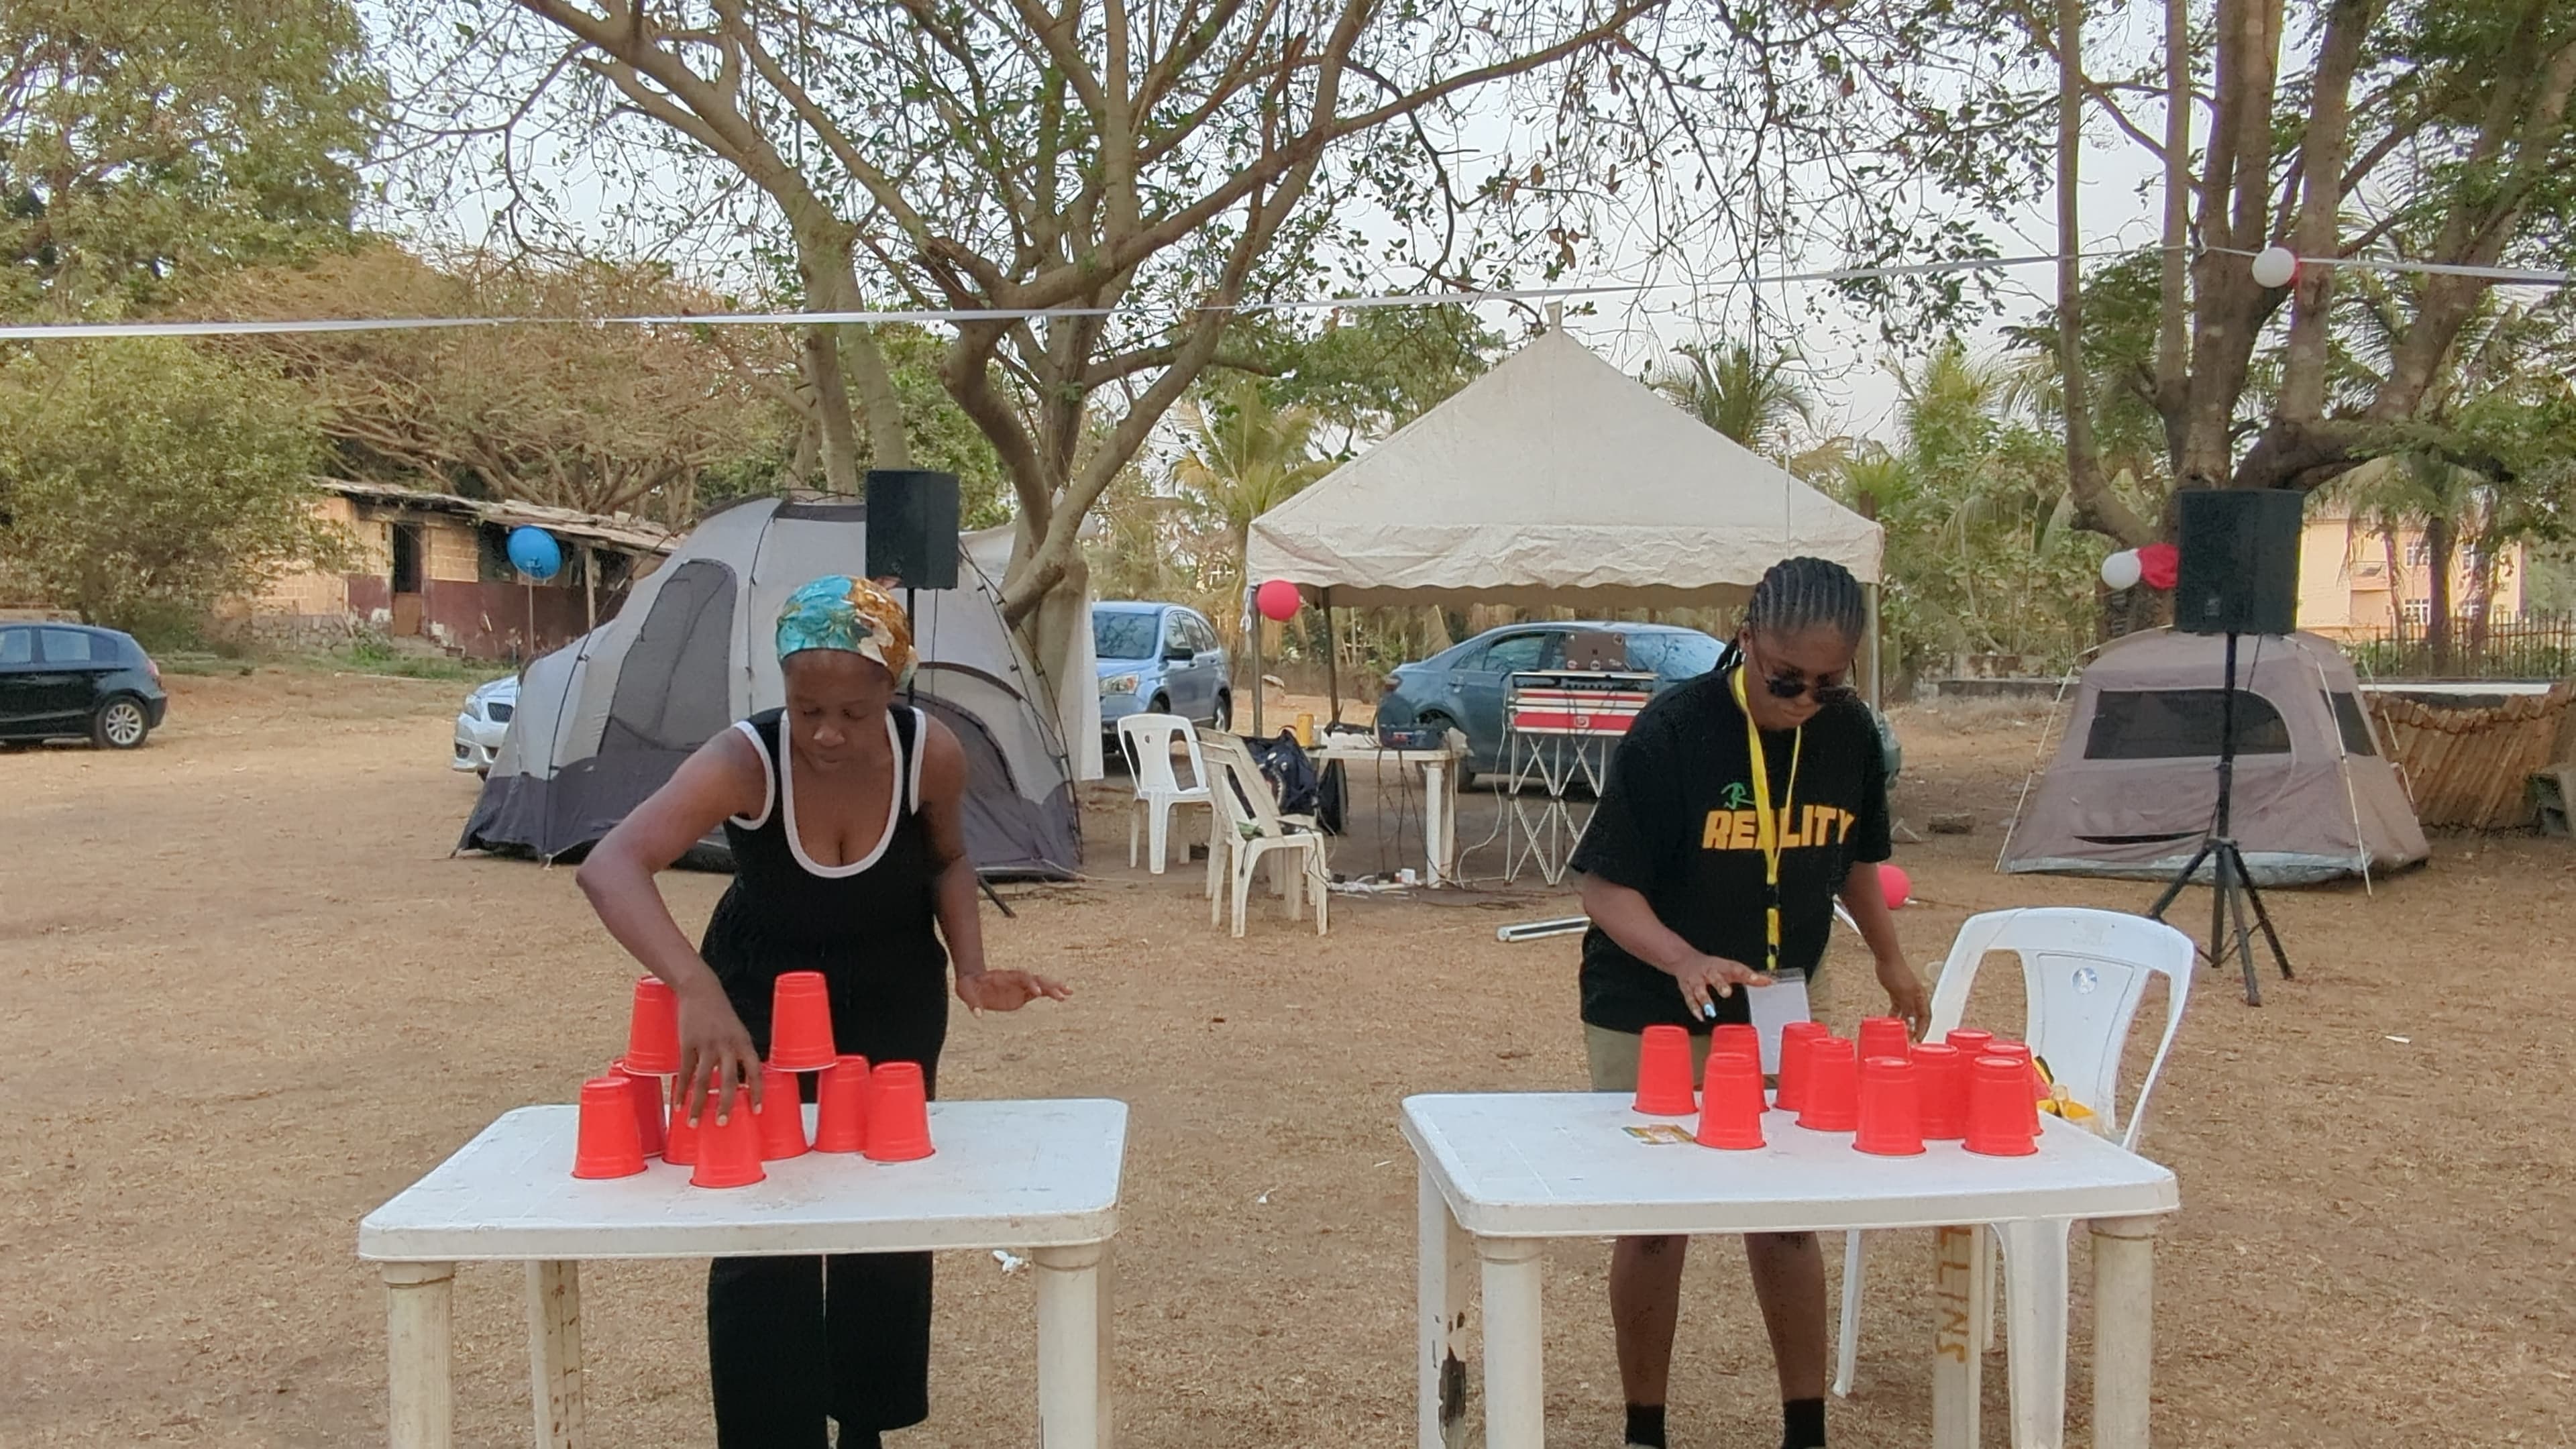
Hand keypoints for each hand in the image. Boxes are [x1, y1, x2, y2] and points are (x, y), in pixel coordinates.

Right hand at [674, 980, 761, 1125]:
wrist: (700, 990)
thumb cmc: (721, 1014)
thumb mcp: (737, 1032)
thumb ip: (738, 1054)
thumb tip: (737, 1083)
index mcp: (744, 1042)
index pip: (755, 1071)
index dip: (757, 1091)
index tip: (757, 1110)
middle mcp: (727, 1044)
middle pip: (729, 1079)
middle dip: (726, 1103)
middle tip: (723, 1123)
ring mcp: (706, 1044)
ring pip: (703, 1080)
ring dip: (698, 1103)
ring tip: (693, 1121)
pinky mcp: (687, 1043)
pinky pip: (685, 1071)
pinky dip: (681, 1089)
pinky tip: (678, 1103)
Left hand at [956, 969, 1070, 1012]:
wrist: (972, 982)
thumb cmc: (968, 986)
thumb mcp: (965, 991)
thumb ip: (972, 1002)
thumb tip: (978, 1014)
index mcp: (1004, 977)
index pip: (1020, 978)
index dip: (1029, 983)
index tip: (1037, 992)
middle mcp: (1016, 980)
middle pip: (1036, 979)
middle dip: (1048, 985)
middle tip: (1061, 993)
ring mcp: (1021, 986)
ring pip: (1042, 984)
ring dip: (1055, 987)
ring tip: (1069, 993)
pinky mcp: (1024, 994)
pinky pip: (1041, 992)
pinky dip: (1052, 994)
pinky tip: (1063, 997)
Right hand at [1670, 952, 1771, 1019]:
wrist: (1684, 960)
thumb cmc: (1712, 967)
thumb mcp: (1730, 969)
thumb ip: (1749, 977)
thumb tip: (1769, 981)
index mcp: (1722, 966)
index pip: (1737, 968)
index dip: (1748, 974)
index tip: (1758, 980)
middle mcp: (1709, 972)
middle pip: (1714, 977)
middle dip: (1720, 984)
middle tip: (1726, 993)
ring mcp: (1696, 980)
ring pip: (1699, 989)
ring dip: (1705, 999)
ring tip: (1711, 1011)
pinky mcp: (1686, 988)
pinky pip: (1689, 999)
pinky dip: (1694, 1008)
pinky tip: (1701, 1016)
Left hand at [1877, 957, 1929, 1039]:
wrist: (1886, 959)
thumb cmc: (1896, 973)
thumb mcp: (1902, 993)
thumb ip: (1908, 1007)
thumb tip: (1911, 1021)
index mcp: (1921, 996)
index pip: (1926, 1017)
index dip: (1923, 1029)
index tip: (1919, 1040)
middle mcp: (1915, 997)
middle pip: (1918, 1017)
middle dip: (1916, 1029)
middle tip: (1911, 1041)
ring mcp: (1906, 995)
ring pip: (1908, 1013)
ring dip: (1906, 1024)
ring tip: (1902, 1034)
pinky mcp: (1896, 992)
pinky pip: (1898, 1008)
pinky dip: (1896, 1015)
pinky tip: (1891, 1022)